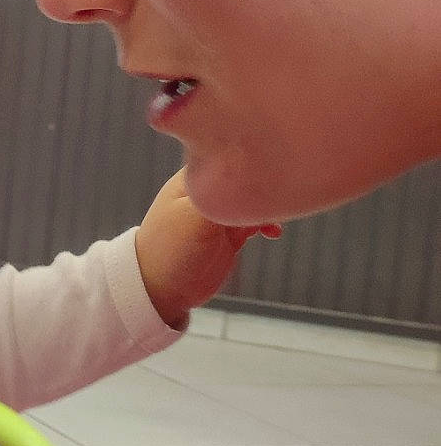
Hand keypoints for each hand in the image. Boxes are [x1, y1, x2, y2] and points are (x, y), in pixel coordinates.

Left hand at [135, 171, 279, 329]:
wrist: (160, 291)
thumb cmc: (169, 251)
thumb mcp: (195, 219)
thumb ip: (224, 198)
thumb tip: (254, 181)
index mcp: (193, 178)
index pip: (227, 154)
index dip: (251, 156)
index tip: (276, 161)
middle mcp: (206, 191)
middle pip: (244, 176)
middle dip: (264, 182)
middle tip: (284, 192)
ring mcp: (218, 213)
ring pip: (252, 199)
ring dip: (268, 205)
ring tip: (279, 214)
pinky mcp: (228, 234)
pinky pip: (254, 220)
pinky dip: (267, 223)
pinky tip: (273, 232)